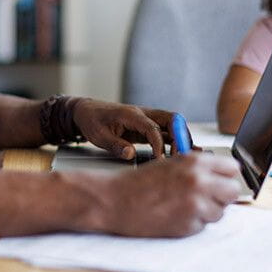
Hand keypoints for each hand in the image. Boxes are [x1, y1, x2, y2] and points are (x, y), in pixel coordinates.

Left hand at [72, 99, 188, 159]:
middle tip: (179, 156)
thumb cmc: (92, 121)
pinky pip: (166, 132)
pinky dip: (175, 141)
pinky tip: (183, 152)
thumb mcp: (99, 136)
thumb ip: (115, 145)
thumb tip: (130, 155)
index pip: (153, 128)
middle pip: (172, 119)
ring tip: (183, 156)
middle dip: (180, 137)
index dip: (159, 145)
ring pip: (172, 124)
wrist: (87, 111)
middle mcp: (143, 114)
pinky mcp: (147, 127)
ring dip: (180, 139)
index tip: (159, 160)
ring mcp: (147, 119)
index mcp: (131, 114)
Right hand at [101, 154, 240, 236]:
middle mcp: (198, 181)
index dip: (226, 175)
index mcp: (194, 161)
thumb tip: (222, 177)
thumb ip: (198, 168)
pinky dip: (192, 223)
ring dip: (207, 211)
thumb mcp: (171, 164)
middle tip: (206, 197)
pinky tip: (174, 215)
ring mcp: (195, 204)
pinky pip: (203, 226)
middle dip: (222, 195)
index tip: (222, 180)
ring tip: (183, 206)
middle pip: (233, 191)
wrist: (116, 200)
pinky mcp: (189, 225)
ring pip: (220, 211)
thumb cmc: (139, 182)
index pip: (232, 168)